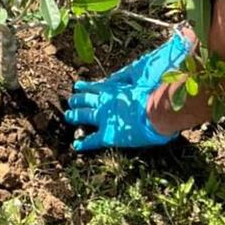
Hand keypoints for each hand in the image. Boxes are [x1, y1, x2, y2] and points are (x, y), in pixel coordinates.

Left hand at [63, 31, 190, 151]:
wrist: (156, 111)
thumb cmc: (152, 94)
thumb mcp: (139, 78)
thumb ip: (128, 78)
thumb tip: (119, 78)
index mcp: (113, 89)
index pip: (95, 87)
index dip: (85, 87)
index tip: (77, 86)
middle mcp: (104, 102)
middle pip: (86, 100)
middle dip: (77, 100)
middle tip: (70, 101)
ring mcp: (103, 118)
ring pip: (84, 116)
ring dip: (75, 116)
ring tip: (68, 117)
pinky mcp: (108, 134)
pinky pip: (92, 140)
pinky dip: (84, 143)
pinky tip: (76, 146)